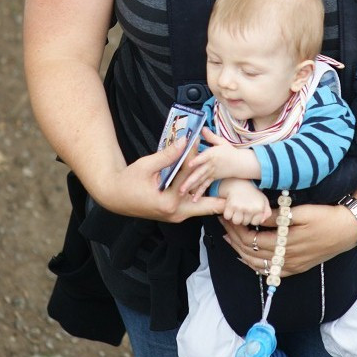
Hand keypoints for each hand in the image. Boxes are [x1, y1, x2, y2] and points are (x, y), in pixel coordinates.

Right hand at [93, 139, 225, 221]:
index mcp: (169, 201)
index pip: (190, 176)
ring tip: (234, 191)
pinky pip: (193, 206)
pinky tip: (213, 190)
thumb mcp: (146, 166)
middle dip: (224, 198)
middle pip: (207, 205)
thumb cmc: (127, 182)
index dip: (196, 157)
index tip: (204, 145)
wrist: (114, 196)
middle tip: (242, 191)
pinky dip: (203, 197)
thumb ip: (168, 155)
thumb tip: (185, 141)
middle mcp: (175, 212)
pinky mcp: (174, 212)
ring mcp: (175, 214)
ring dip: (215, 197)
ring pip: (202, 207)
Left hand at [179, 128, 258, 196]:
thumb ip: (211, 136)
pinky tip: (193, 199)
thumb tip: (202, 128)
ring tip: (182, 193)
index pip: (203, 157)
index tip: (189, 164)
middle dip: (189, 180)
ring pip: (200, 180)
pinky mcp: (213, 178)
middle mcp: (211, 165)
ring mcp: (211, 173)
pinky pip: (205, 186)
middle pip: (199, 172)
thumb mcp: (221, 142)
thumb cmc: (229, 151)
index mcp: (212, 154)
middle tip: (180, 187)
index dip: (197, 160)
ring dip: (191, 187)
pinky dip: (200, 192)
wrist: (240, 163)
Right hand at [219, 179, 271, 225]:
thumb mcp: (263, 200)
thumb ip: (267, 212)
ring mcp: (240, 207)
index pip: (255, 222)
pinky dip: (227, 213)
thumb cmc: (252, 193)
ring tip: (236, 208)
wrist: (239, 182)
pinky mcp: (231, 205)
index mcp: (260, 208)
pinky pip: (227, 216)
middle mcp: (251, 208)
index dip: (252, 218)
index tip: (250, 211)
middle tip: (242, 207)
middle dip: (243, 217)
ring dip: (235, 216)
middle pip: (244, 222)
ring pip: (236, 221)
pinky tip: (231, 207)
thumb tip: (262, 221)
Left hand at [221, 202, 356, 275]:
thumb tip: (256, 216)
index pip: (251, 239)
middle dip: (233, 238)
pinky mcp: (297, 268)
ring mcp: (291, 266)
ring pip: (257, 265)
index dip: (236, 228)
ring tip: (229, 239)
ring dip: (240, 252)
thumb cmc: (326, 216)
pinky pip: (270, 272)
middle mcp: (286, 259)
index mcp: (285, 243)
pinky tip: (248, 257)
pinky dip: (255, 265)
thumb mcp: (302, 212)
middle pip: (251, 252)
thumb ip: (277, 218)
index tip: (227, 216)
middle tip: (223, 224)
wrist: (348, 230)